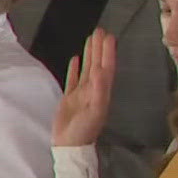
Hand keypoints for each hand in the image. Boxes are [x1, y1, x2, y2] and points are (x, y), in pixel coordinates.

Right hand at [54, 29, 116, 145]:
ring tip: (90, 38)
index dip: (108, 53)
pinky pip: (73, 80)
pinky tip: (75, 59)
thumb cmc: (84, 130)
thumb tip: (99, 69)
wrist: (69, 146)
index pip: (106, 68)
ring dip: (89, 55)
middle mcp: (94, 90)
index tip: (108, 37)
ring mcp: (81, 94)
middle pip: (98, 65)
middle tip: (100, 31)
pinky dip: (74, 69)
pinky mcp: (69, 98)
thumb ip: (98, 90)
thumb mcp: (95, 111)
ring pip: (87, 69)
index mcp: (102, 92)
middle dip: (99, 49)